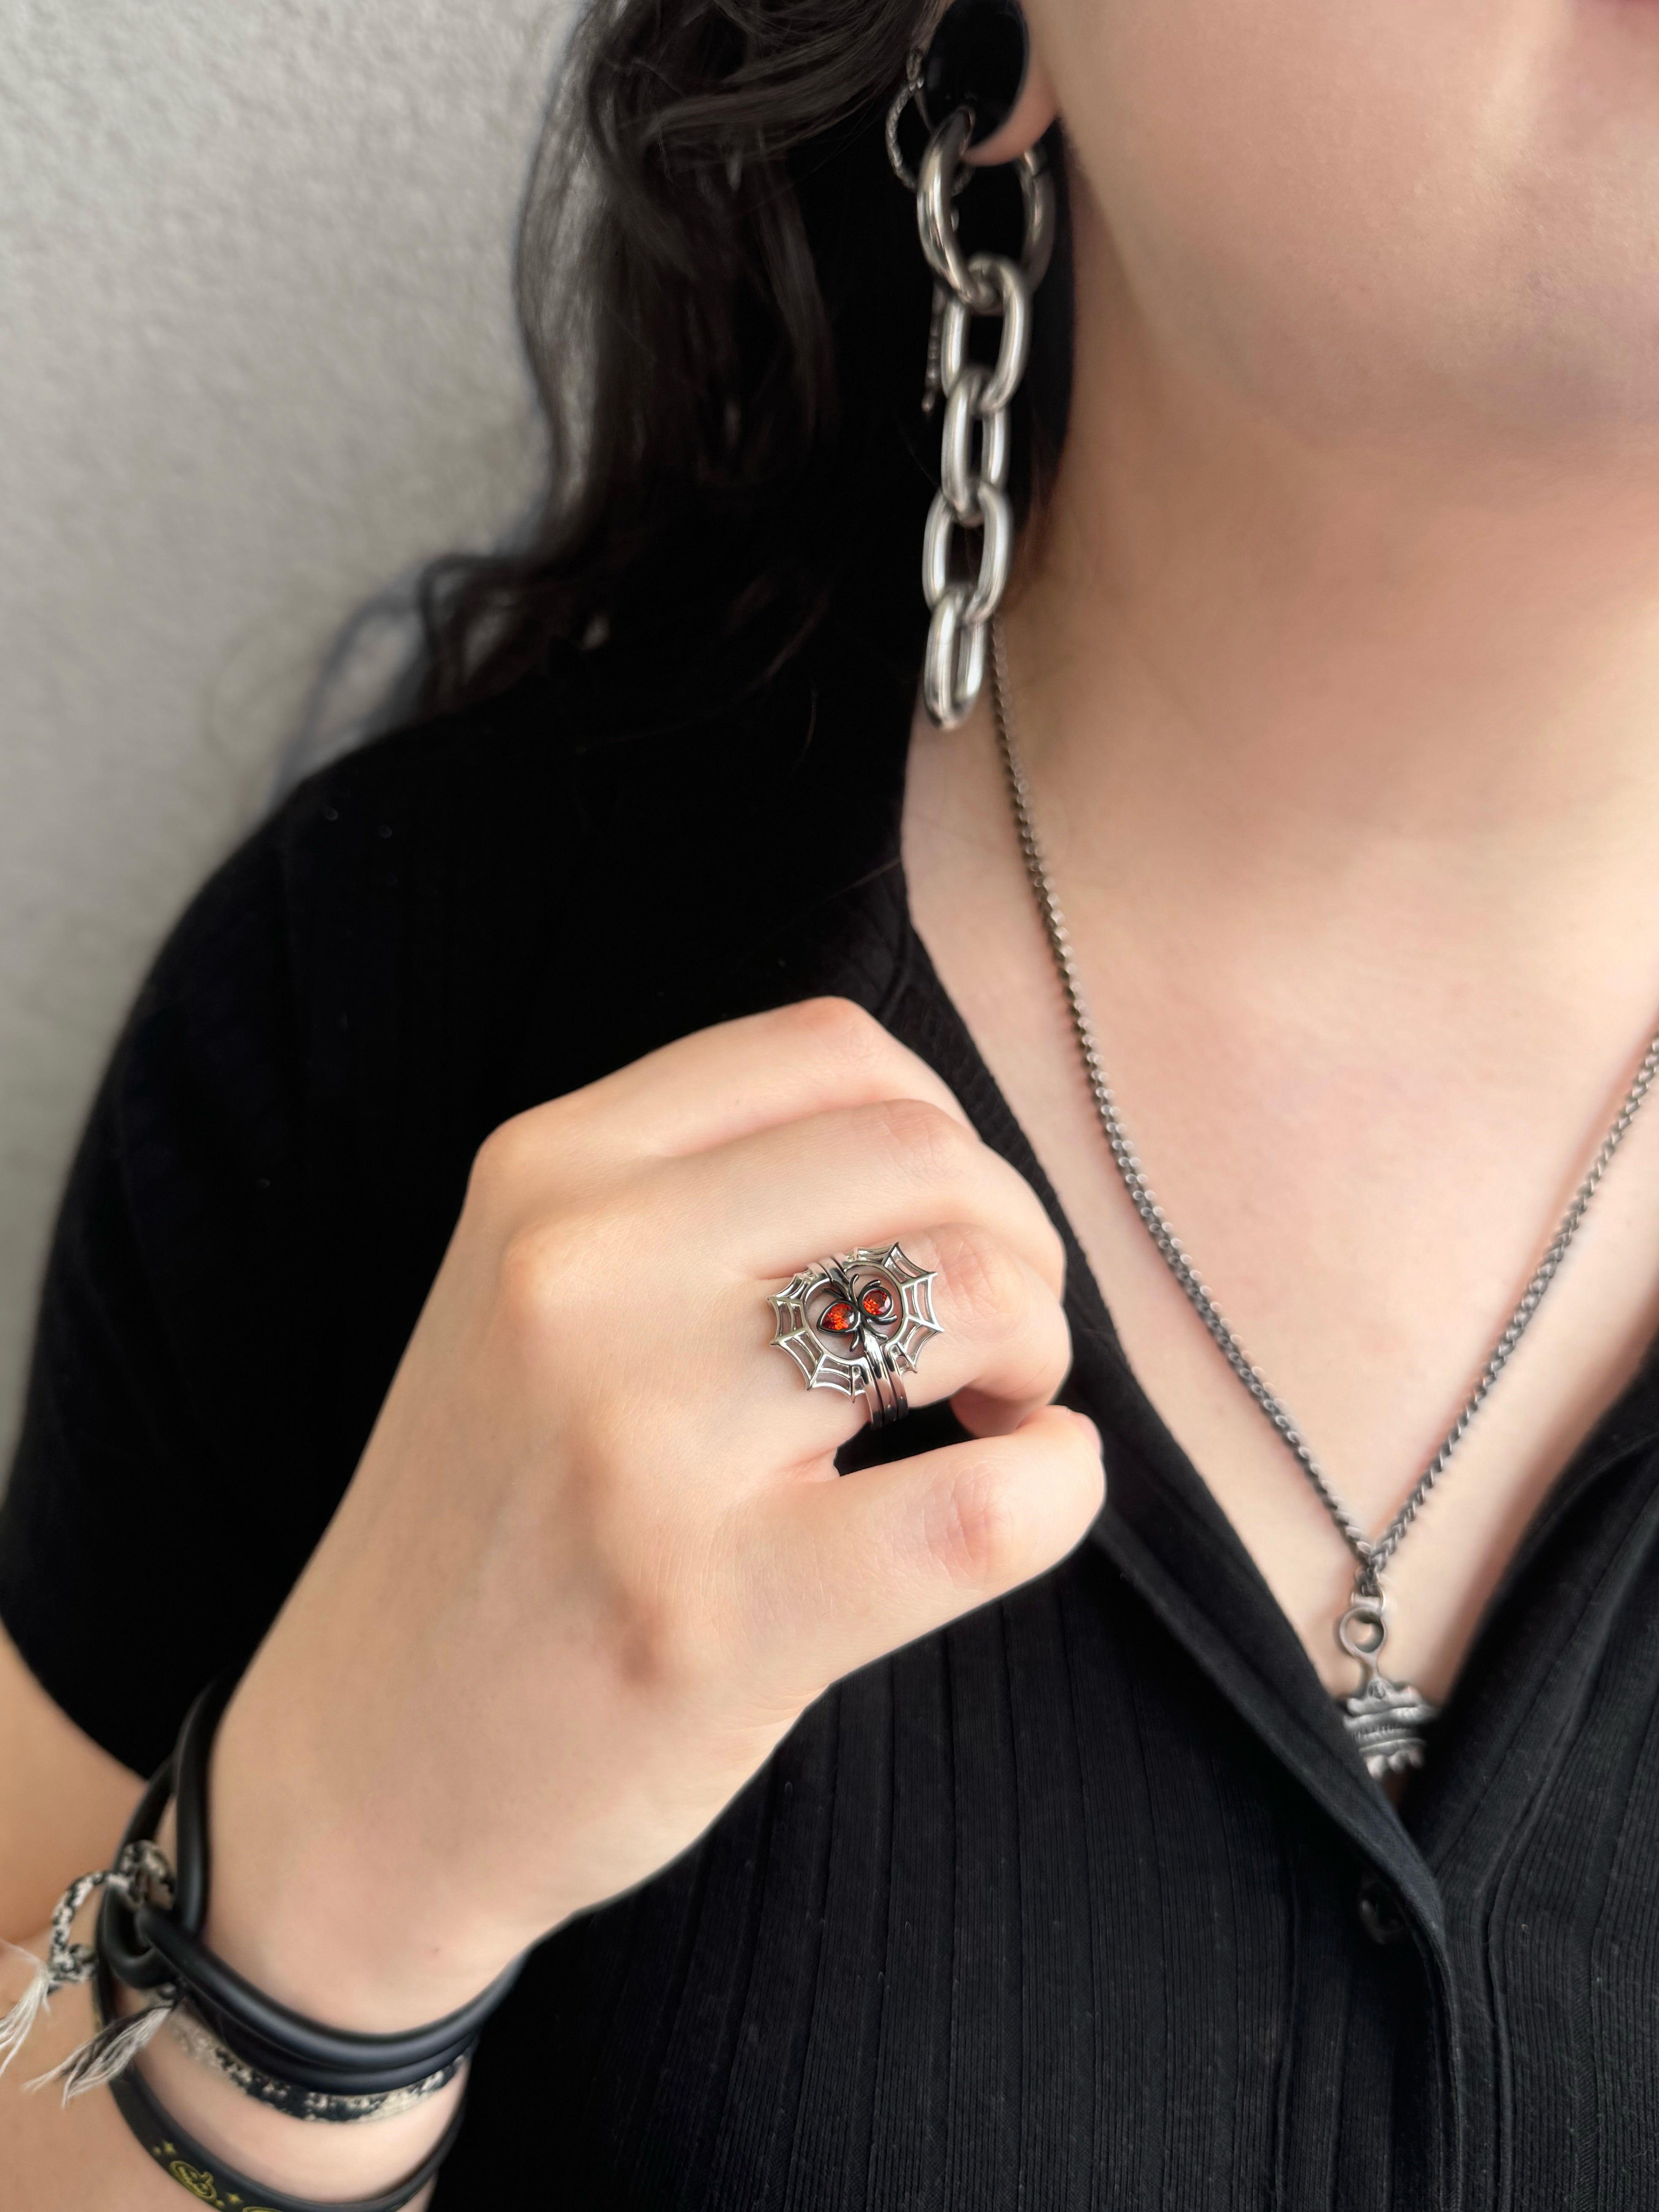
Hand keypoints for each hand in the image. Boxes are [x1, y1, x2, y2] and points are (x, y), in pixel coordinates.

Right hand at [206, 1000, 1103, 2028]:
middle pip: (921, 1153)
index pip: (830, 1052)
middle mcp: (578, 1274)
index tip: (939, 1233)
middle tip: (996, 1343)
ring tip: (998, 1413)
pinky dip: (1061, 1484)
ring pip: (970, 1291)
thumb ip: (697, 1193)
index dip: (944, 1131)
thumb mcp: (533, 1294)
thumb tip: (942, 1156)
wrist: (360, 1777)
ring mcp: (642, 1442)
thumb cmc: (499, 1522)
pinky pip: (988, 1505)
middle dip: (1015, 1240)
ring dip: (1038, 1344)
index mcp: (542, 1175)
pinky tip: (1031, 1490)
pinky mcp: (717, 1611)